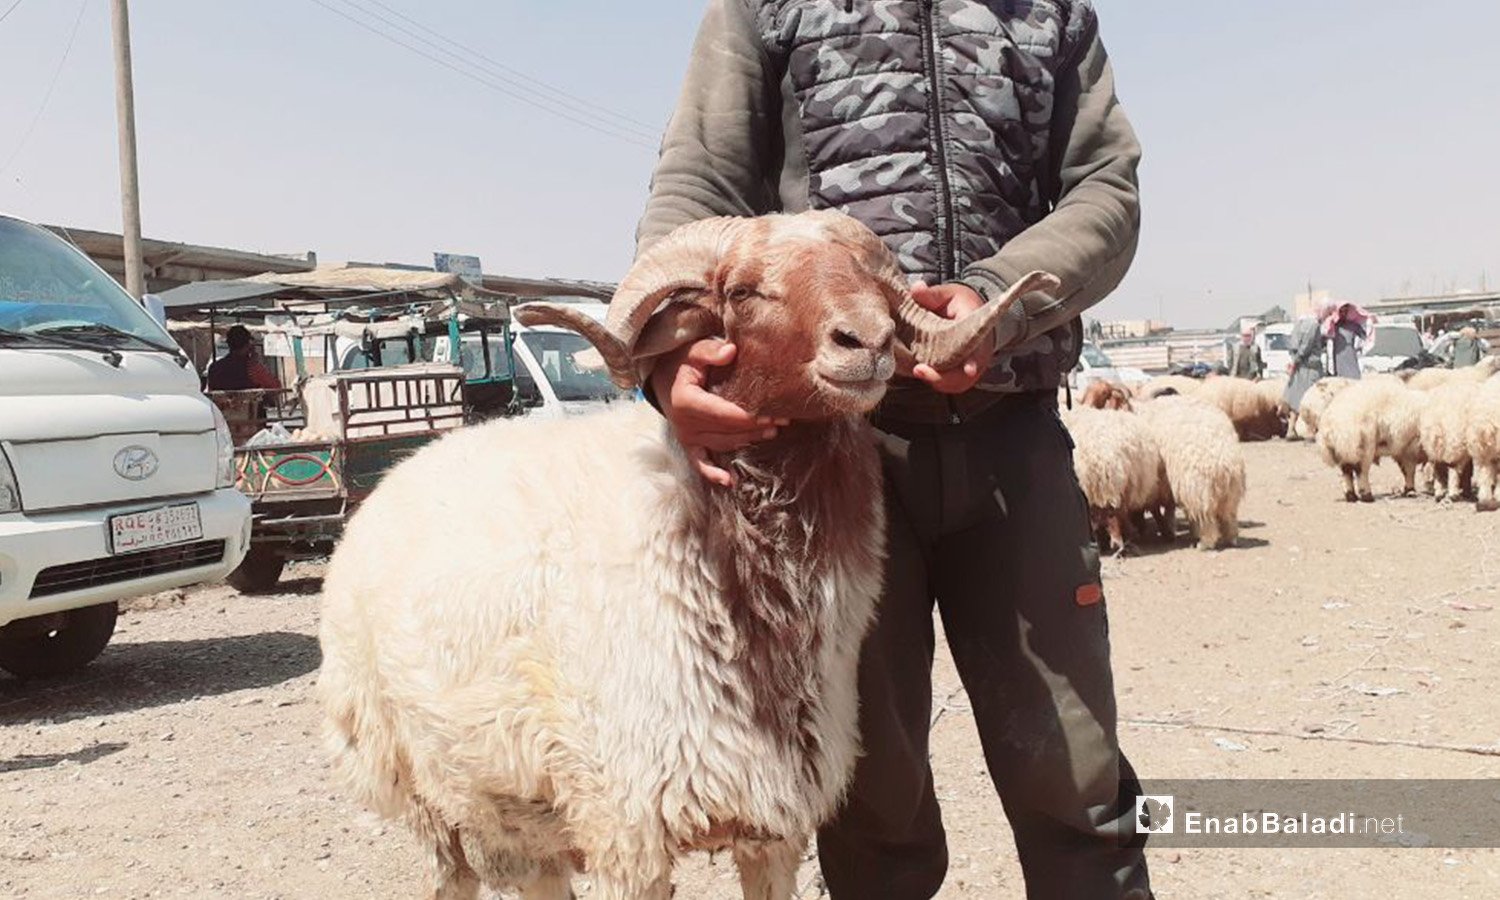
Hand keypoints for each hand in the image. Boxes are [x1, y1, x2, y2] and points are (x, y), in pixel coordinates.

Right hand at [650, 339, 786, 485]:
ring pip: (723, 444)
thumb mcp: (694, 350)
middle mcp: (685, 424)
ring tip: (772, 432)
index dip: (750, 416)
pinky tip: (730, 482)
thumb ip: (711, 350)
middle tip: (782, 420)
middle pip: (727, 431)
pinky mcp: (688, 445)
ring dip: (747, 441)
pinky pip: (700, 463)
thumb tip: (731, 351)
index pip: (724, 414)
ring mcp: (687, 437)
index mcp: (686, 402)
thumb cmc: (683, 363)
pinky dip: (713, 473)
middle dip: (755, 427)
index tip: (773, 413)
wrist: (663, 379)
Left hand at [908, 281, 993, 394]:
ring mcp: (972, 365)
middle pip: (966, 374)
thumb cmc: (961, 304)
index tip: (969, 370)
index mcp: (978, 329)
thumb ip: (932, 294)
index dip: (974, 361)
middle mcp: (978, 351)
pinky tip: (924, 372)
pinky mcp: (962, 373)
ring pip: (957, 383)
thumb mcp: (948, 294)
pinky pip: (951, 385)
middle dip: (943, 377)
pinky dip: (937, 381)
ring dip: (938, 381)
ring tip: (919, 371)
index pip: (978, 347)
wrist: (973, 314)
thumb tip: (916, 289)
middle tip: (920, 370)